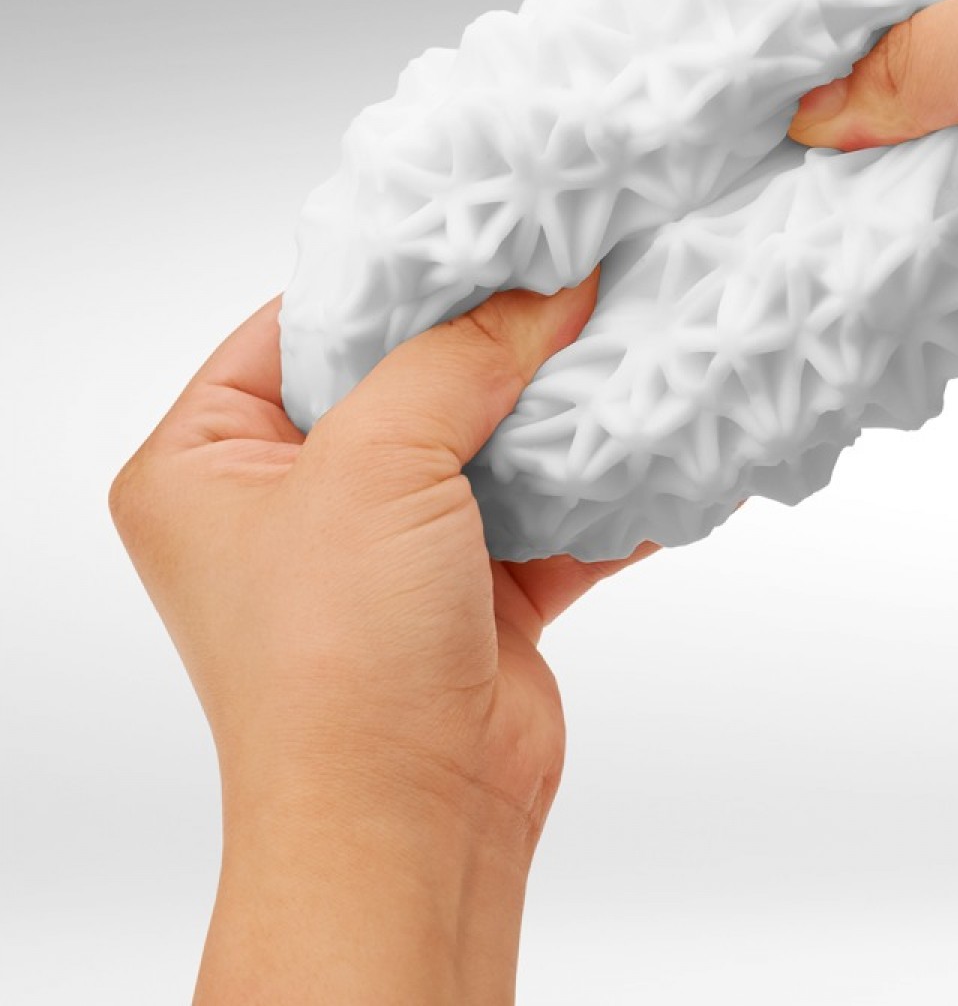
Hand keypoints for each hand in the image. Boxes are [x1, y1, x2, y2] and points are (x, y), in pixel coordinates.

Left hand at [110, 276, 648, 1003]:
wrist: (410, 826)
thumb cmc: (335, 659)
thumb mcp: (376, 464)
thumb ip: (462, 355)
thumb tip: (553, 284)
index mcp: (211, 461)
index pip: (304, 324)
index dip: (395, 273)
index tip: (485, 221)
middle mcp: (295, 500)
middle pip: (409, 376)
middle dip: (497, 334)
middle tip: (576, 264)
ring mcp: (390, 547)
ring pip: (486, 439)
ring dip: (557, 404)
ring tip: (630, 332)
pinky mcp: (474, 589)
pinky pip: (544, 509)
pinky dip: (598, 480)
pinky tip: (655, 434)